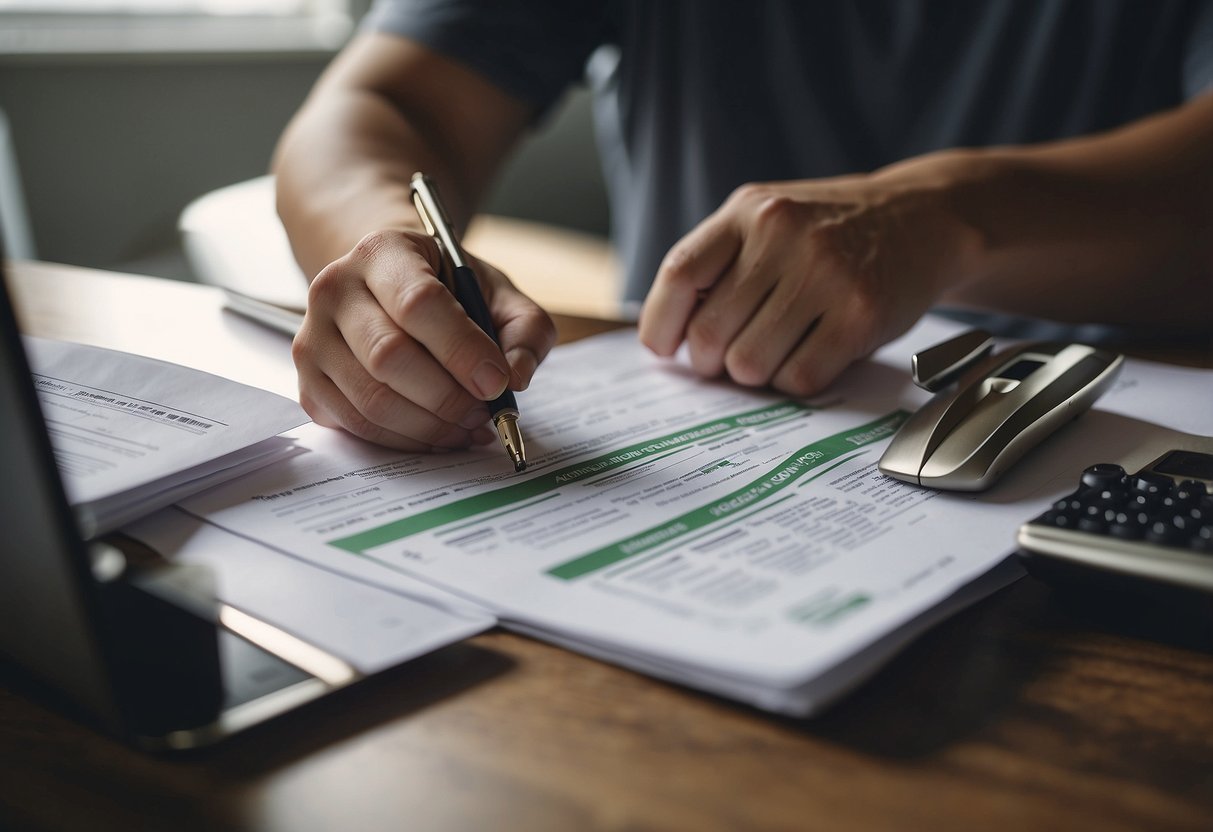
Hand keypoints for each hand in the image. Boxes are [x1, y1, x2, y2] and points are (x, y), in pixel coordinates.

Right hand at [292, 229, 555, 450]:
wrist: (386, 287)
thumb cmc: (445, 289)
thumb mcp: (495, 291)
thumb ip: (524, 329)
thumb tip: (517, 378)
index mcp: (382, 251)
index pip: (418, 304)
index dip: (461, 350)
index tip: (498, 383)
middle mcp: (334, 289)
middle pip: (388, 357)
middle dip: (447, 397)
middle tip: (485, 413)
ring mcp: (313, 339)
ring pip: (370, 399)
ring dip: (429, 426)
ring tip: (468, 426)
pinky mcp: (309, 383)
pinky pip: (356, 425)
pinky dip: (405, 441)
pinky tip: (439, 434)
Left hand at [638, 156, 980, 395]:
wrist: (923, 218)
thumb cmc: (830, 231)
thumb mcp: (769, 219)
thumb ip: (719, 262)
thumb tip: (667, 337)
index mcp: (749, 211)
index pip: (679, 275)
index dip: (661, 324)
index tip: (666, 349)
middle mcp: (783, 236)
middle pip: (709, 333)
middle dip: (711, 362)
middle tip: (730, 359)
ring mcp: (824, 275)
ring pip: (749, 364)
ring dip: (756, 374)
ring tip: (777, 353)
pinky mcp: (860, 315)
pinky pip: (798, 378)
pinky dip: (795, 382)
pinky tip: (810, 357)